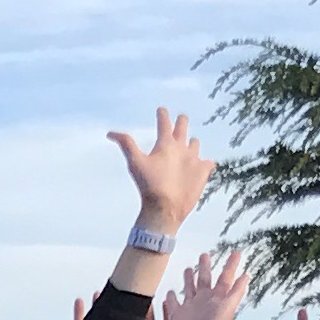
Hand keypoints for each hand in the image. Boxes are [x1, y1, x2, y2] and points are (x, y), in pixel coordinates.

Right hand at [109, 109, 213, 232]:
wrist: (166, 209)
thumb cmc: (148, 186)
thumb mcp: (134, 163)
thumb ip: (125, 145)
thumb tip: (111, 133)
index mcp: (166, 144)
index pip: (164, 121)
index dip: (162, 114)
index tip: (162, 110)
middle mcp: (183, 148)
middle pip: (183, 125)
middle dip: (181, 121)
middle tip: (181, 119)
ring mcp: (195, 159)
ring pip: (195, 144)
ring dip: (191, 143)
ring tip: (189, 147)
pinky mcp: (203, 172)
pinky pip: (208, 162)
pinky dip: (204, 163)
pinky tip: (201, 166)